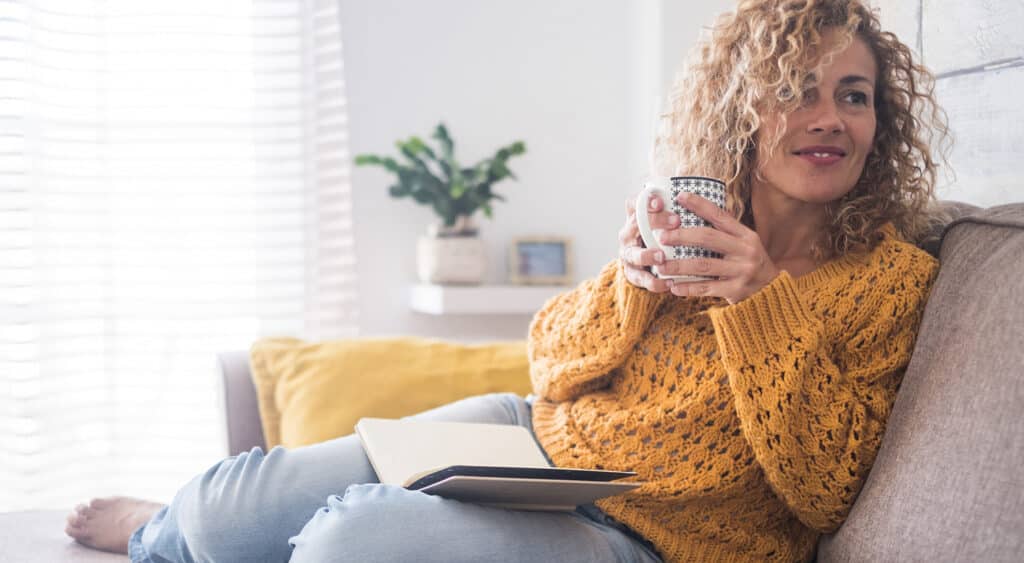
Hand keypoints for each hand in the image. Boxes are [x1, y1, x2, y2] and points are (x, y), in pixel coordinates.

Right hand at [618, 193, 680, 292]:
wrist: (648, 262)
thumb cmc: (663, 235)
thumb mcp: (666, 220)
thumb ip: (675, 209)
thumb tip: (701, 193)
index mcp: (634, 217)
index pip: (635, 204)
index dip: (646, 201)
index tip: (661, 201)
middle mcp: (628, 234)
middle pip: (635, 224)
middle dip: (654, 222)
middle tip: (676, 221)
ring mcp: (628, 254)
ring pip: (633, 254)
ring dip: (647, 255)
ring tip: (662, 257)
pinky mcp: (633, 274)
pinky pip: (641, 279)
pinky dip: (654, 282)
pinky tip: (669, 283)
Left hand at [656, 192, 780, 303]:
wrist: (772, 290)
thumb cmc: (749, 262)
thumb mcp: (744, 243)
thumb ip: (725, 231)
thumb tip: (695, 212)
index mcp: (745, 235)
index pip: (719, 215)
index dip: (699, 204)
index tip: (680, 196)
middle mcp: (745, 250)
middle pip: (708, 238)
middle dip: (682, 236)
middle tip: (661, 237)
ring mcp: (741, 271)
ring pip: (703, 265)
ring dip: (679, 266)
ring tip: (660, 266)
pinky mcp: (736, 290)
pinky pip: (707, 288)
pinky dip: (688, 287)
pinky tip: (673, 287)